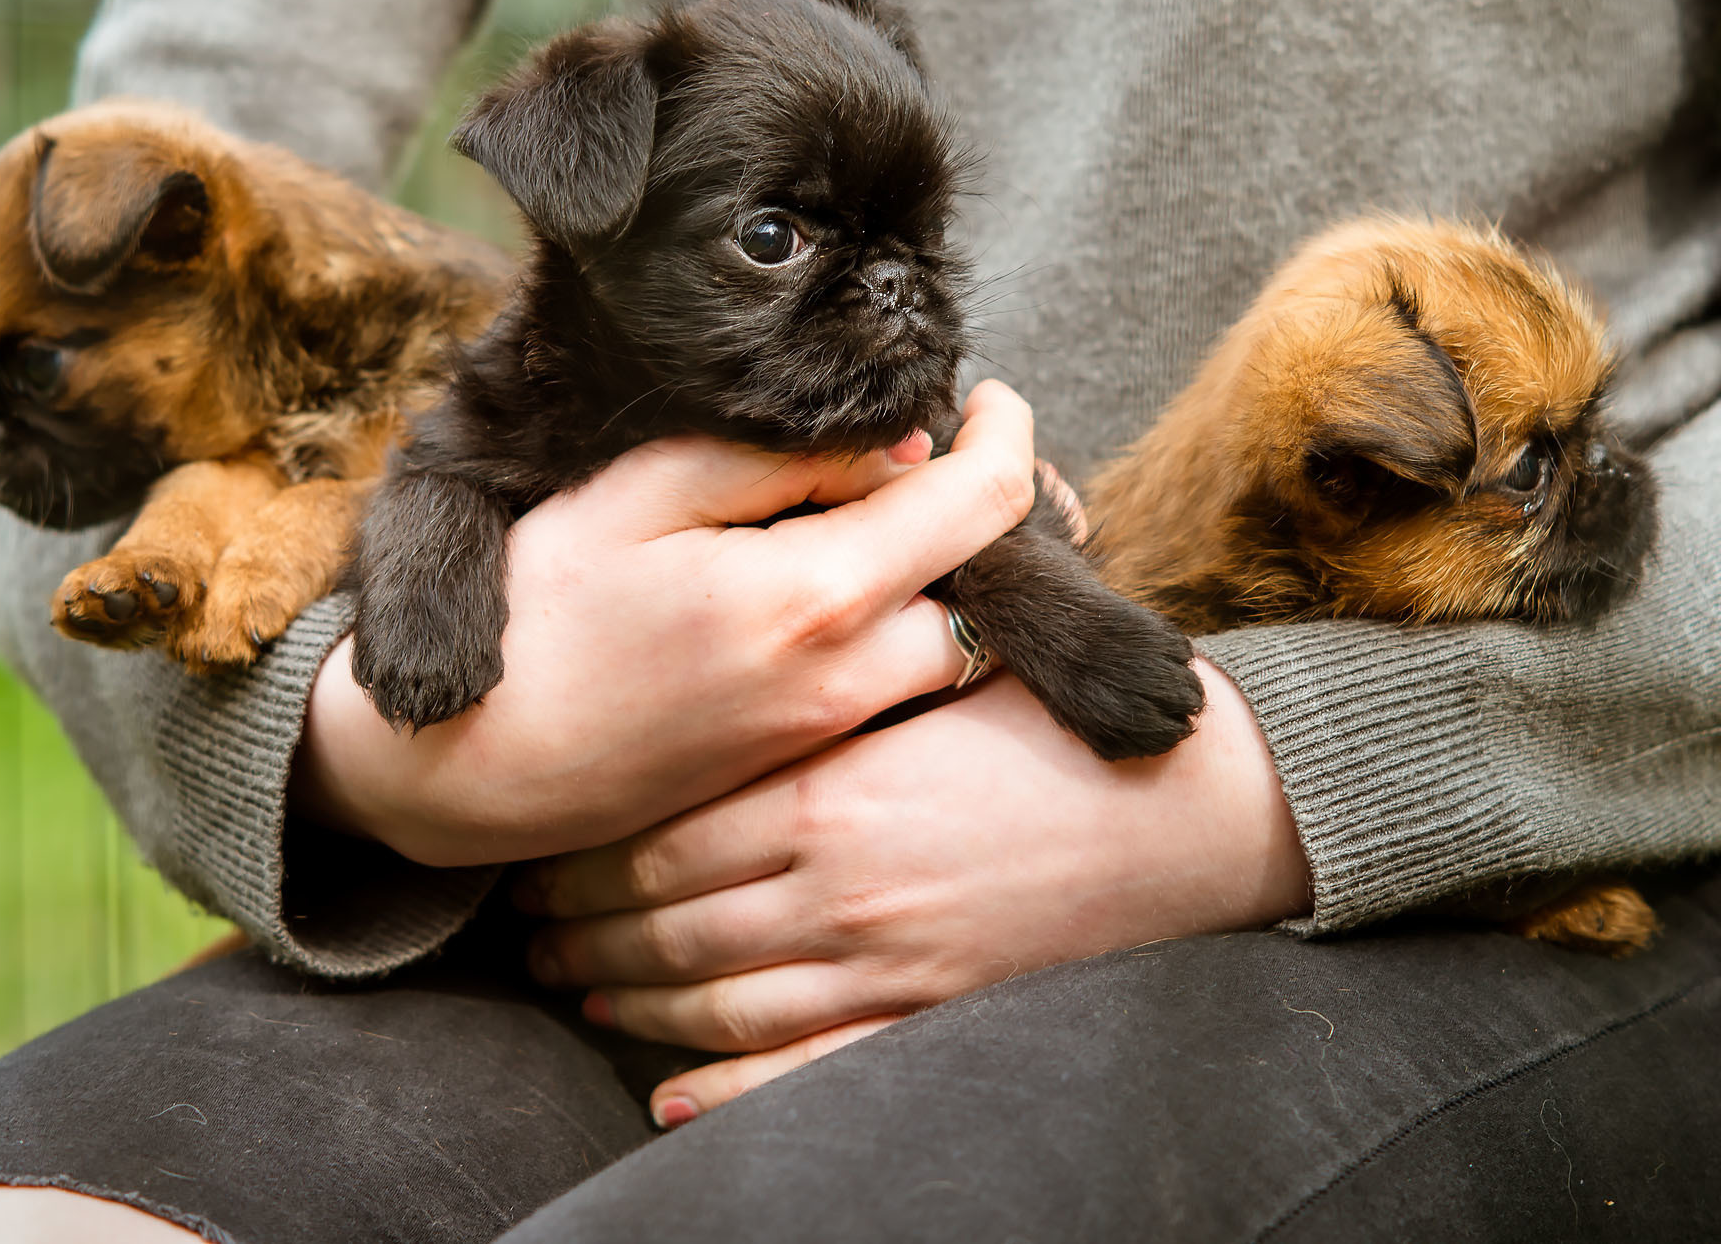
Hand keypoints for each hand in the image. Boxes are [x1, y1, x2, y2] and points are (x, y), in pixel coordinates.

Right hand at [293, 382, 1039, 866]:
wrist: (468, 769)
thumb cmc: (535, 615)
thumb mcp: (637, 495)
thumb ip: (773, 457)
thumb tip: (895, 447)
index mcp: (814, 599)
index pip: (982, 505)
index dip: (1003, 432)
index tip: (986, 396)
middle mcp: (847, 681)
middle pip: (990, 589)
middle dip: (983, 519)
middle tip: (932, 464)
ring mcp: (831, 738)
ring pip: (956, 651)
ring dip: (948, 585)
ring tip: (888, 526)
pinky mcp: (806, 769)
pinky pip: (901, 695)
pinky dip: (905, 636)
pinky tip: (843, 595)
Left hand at [518, 656, 1311, 1123]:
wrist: (1193, 813)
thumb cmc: (1064, 724)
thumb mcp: (940, 672)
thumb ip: (839, 664)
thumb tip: (761, 629)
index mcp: (830, 790)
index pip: (663, 832)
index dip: (586, 849)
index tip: (541, 844)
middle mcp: (838, 889)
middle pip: (666, 922)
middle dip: (582, 929)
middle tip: (527, 927)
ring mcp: (883, 965)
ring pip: (713, 1000)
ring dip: (629, 1001)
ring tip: (577, 988)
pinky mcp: (930, 1011)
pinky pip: (801, 1066)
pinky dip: (723, 1086)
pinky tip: (668, 1090)